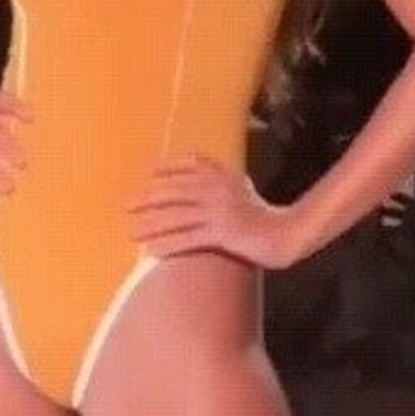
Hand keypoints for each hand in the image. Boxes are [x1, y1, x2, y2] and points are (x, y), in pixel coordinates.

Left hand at [128, 156, 299, 268]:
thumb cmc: (264, 215)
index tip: (146, 178)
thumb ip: (220, 180)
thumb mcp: (242, 188)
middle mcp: (218, 188)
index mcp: (222, 174)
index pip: (187, 163)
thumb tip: (195, 179)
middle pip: (174, 190)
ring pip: (175, 216)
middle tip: (126, 207)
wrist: (288, 235)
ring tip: (131, 232)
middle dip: (147, 199)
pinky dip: (167, 245)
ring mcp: (220, 211)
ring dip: (149, 224)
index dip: (164, 170)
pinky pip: (188, 239)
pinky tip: (151, 252)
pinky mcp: (223, 233)